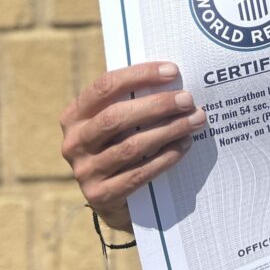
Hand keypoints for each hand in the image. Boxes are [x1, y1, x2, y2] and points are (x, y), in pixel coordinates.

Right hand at [60, 62, 206, 231]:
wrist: (111, 198)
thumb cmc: (120, 143)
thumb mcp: (118, 121)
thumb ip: (134, 100)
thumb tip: (174, 79)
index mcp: (75, 115)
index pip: (105, 86)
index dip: (140, 75)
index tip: (172, 71)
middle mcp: (74, 142)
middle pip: (116, 117)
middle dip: (157, 105)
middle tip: (187, 100)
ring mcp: (85, 171)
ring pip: (131, 146)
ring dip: (168, 131)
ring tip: (195, 120)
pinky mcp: (100, 195)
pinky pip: (139, 173)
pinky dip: (165, 157)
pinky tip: (184, 145)